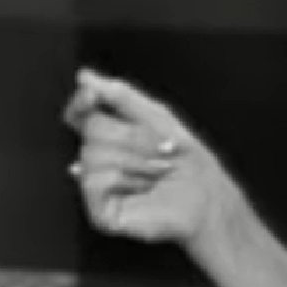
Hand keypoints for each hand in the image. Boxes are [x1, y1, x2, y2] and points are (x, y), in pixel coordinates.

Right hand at [62, 68, 245, 255]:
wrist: (206, 196)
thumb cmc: (187, 159)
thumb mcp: (157, 117)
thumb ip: (121, 96)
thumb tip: (85, 76)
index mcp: (110, 135)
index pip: (80, 112)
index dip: (82, 101)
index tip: (91, 95)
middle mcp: (98, 158)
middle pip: (92, 129)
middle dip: (133, 136)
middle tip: (160, 150)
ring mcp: (97, 186)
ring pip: (92, 154)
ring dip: (135, 159)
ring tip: (156, 171)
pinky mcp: (99, 210)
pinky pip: (94, 180)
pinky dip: (124, 179)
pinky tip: (141, 188)